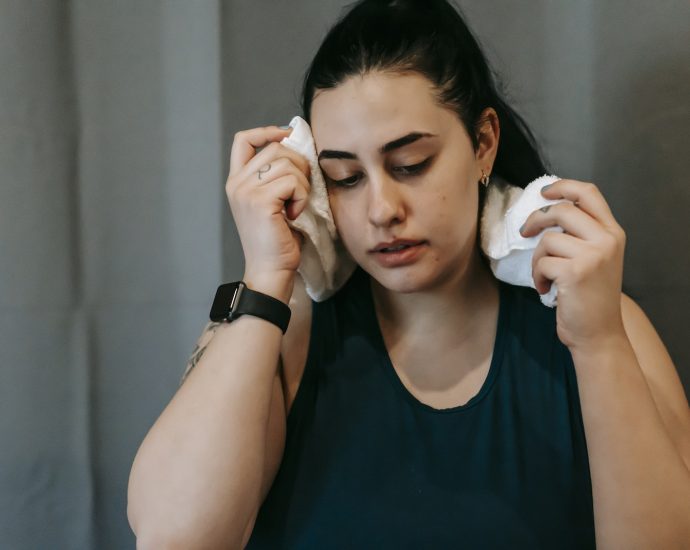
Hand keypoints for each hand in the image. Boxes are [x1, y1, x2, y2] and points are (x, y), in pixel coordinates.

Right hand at [226, 126, 310, 299]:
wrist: (270, 270)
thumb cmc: (277, 240)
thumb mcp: (272, 201)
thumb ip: (275, 176)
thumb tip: (296, 147)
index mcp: (236, 181)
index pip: (244, 139)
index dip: (268, 131)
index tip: (288, 136)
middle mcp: (237, 183)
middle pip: (275, 148)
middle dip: (298, 164)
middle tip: (300, 191)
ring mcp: (246, 191)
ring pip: (288, 164)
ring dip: (302, 185)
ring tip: (296, 206)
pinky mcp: (260, 202)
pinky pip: (293, 182)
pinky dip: (302, 196)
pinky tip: (295, 214)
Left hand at [520, 179, 626, 351]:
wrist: (599, 334)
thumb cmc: (590, 297)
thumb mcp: (596, 258)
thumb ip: (581, 233)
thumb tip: (546, 210)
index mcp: (612, 232)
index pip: (589, 193)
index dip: (563, 186)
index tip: (543, 192)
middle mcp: (607, 239)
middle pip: (562, 209)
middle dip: (536, 219)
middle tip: (525, 232)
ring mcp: (593, 255)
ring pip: (548, 239)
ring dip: (537, 259)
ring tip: (545, 276)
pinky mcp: (575, 271)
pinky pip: (542, 262)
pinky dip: (538, 277)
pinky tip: (547, 290)